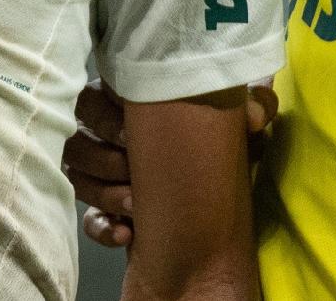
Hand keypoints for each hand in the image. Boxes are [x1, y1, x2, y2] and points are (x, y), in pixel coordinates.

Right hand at [62, 78, 276, 248]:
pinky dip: (103, 228)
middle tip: (136, 173)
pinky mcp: (104, 210)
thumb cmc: (218, 142)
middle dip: (107, 161)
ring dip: (106, 194)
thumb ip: (250, 106)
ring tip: (137, 206)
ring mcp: (99, 174)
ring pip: (78, 178)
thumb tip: (256, 116)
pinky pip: (88, 220)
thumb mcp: (236, 121)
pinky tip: (127, 235)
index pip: (91, 100)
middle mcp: (101, 134)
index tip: (133, 136)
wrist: (215, 197)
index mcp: (121, 101)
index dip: (108, 120)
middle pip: (79, 142)